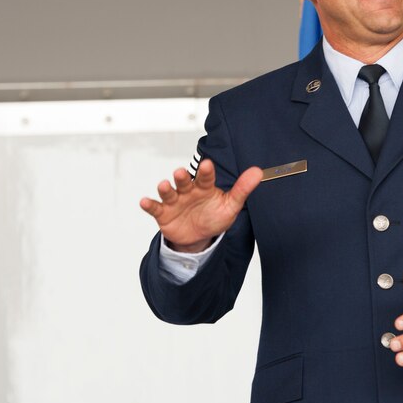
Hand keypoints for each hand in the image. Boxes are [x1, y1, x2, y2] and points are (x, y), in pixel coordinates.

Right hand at [139, 159, 262, 252]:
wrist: (199, 237)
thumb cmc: (214, 216)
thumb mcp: (230, 205)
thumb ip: (242, 189)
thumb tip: (258, 172)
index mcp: (205, 187)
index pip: (206, 177)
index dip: (206, 172)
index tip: (208, 164)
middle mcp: (188, 191)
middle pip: (184, 181)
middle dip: (182, 177)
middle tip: (181, 172)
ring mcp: (175, 201)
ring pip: (168, 192)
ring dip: (165, 188)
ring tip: (164, 186)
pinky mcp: (163, 213)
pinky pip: (155, 208)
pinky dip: (149, 204)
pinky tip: (144, 201)